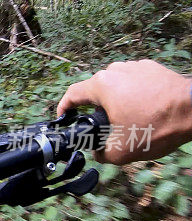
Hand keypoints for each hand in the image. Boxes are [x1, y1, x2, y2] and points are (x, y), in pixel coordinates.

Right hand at [57, 59, 191, 163]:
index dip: (63, 107)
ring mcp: (136, 67)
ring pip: (117, 86)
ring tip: (128, 119)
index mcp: (102, 85)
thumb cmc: (157, 126)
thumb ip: (101, 153)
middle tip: (104, 127)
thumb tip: (98, 152)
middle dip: (96, 108)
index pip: (72, 94)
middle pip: (96, 91)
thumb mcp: (121, 151)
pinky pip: (135, 82)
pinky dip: (135, 95)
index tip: (63, 117)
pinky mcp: (154, 69)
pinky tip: (146, 110)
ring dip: (117, 101)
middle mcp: (116, 71)